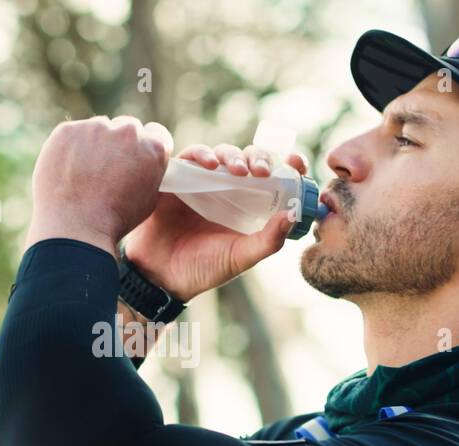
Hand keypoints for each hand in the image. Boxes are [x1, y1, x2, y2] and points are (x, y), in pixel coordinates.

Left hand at [25, 115, 173, 257]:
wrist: (75, 228)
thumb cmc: (114, 220)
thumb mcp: (148, 200)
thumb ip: (148, 172)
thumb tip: (139, 164)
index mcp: (153, 147)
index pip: (155, 133)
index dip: (144, 147)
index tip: (134, 157)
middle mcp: (127, 131)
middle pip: (126, 128)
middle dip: (119, 144)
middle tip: (106, 170)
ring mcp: (95, 127)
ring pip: (97, 129)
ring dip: (94, 144)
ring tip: (83, 175)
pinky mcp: (67, 130)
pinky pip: (72, 134)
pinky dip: (70, 148)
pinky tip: (67, 171)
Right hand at [121, 144, 308, 301]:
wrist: (162, 278)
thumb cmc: (203, 269)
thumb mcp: (241, 257)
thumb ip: (269, 240)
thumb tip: (294, 214)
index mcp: (248, 205)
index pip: (272, 176)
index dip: (286, 164)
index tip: (296, 161)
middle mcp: (227, 190)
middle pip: (247, 159)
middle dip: (258, 157)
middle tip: (263, 171)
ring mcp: (201, 183)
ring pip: (221, 154)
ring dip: (232, 155)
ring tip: (239, 170)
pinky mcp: (177, 180)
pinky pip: (189, 157)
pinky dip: (201, 154)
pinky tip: (209, 164)